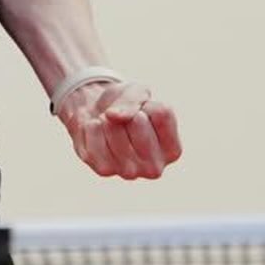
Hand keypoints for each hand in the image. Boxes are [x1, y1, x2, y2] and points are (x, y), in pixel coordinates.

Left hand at [58, 80, 181, 179]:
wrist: (96, 115)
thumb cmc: (126, 106)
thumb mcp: (137, 93)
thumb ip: (133, 100)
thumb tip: (113, 116)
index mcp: (172, 150)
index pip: (161, 113)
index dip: (147, 103)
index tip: (142, 111)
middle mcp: (155, 167)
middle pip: (138, 121)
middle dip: (127, 111)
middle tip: (124, 120)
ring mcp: (129, 172)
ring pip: (114, 127)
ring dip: (107, 118)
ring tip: (110, 126)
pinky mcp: (104, 169)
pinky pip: (94, 134)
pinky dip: (92, 125)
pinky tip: (98, 133)